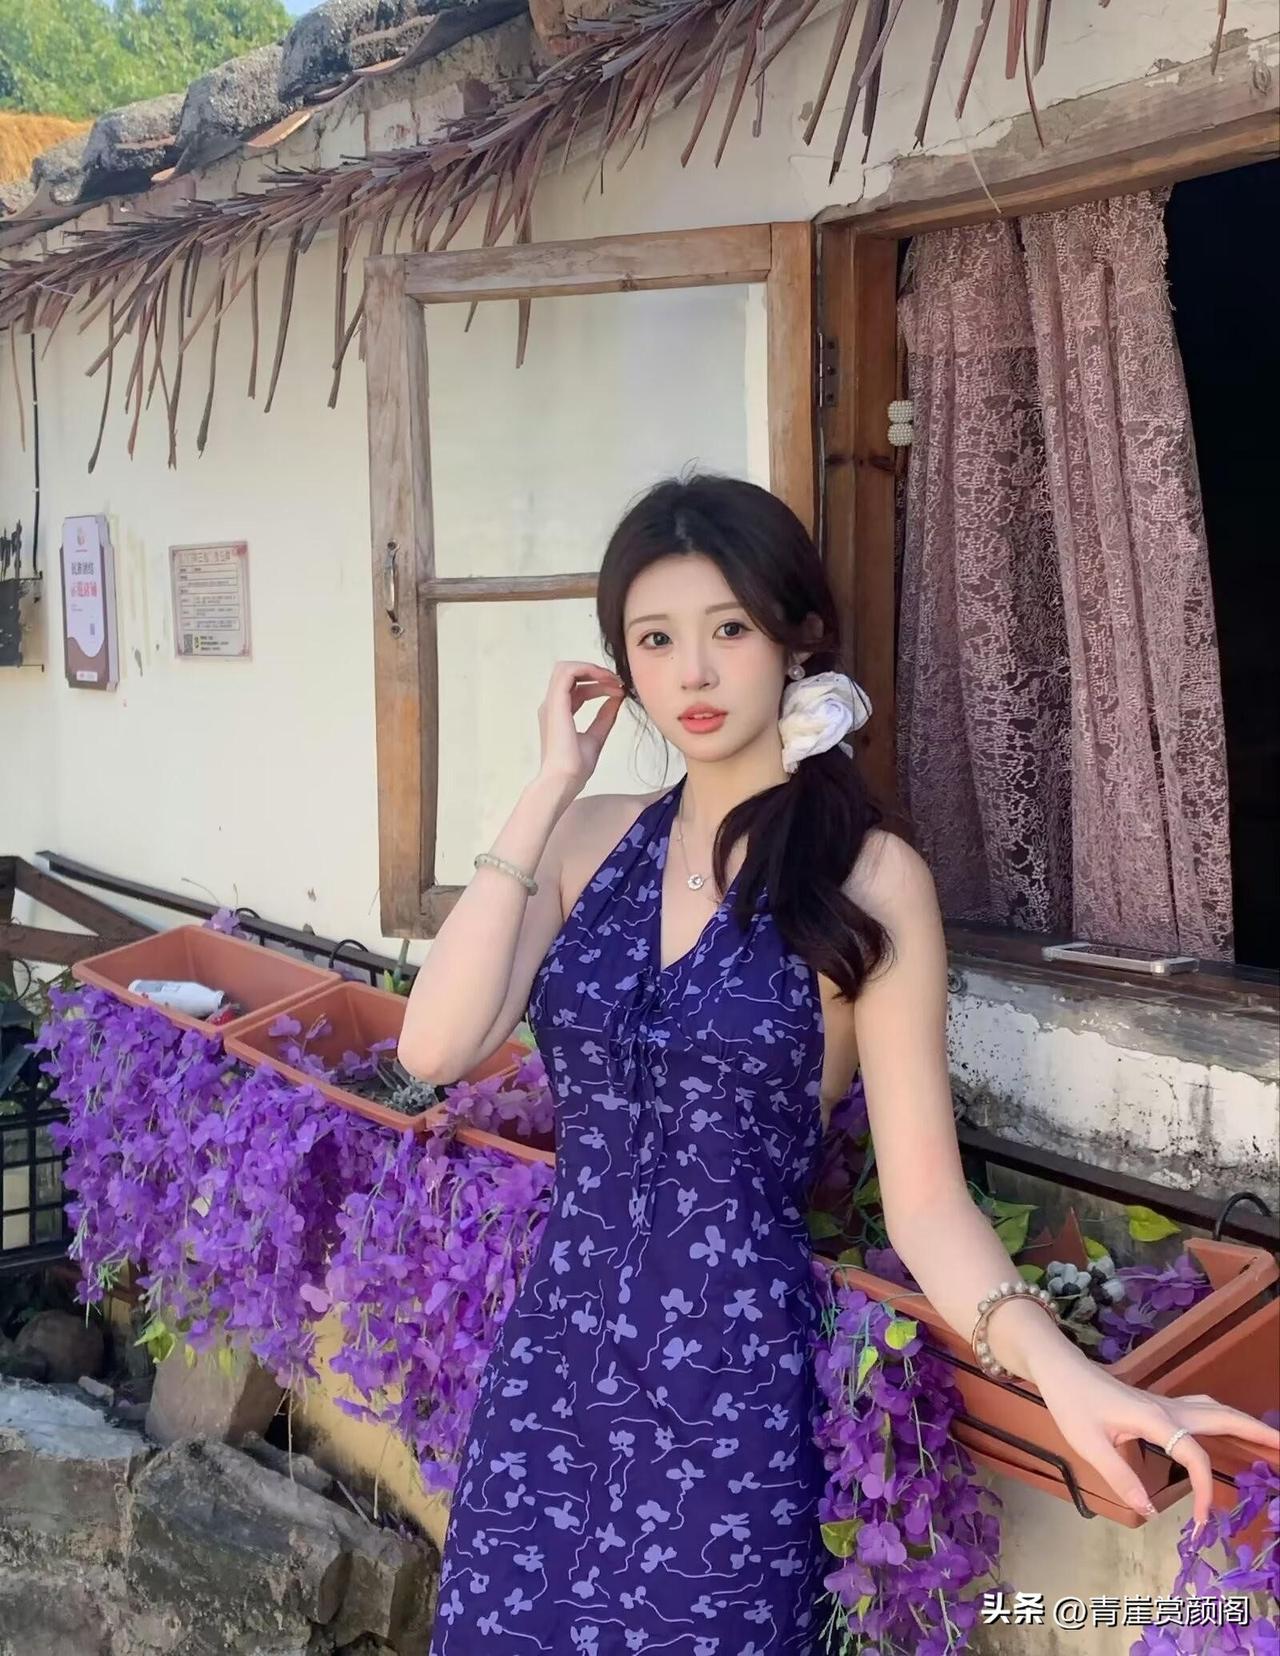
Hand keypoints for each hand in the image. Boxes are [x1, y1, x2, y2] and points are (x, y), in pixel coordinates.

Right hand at [537, 659, 624, 794]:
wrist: (564, 780)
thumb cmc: (575, 767)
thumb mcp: (596, 736)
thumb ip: (604, 717)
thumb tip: (617, 700)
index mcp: (559, 713)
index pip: (577, 689)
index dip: (599, 685)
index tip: (620, 691)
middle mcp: (552, 705)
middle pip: (571, 673)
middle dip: (595, 673)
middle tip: (618, 682)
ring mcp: (552, 703)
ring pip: (566, 668)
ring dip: (592, 669)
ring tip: (613, 680)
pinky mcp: (556, 703)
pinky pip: (568, 673)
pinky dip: (588, 670)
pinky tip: (606, 680)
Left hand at [1032, 1342, 1279, 1525]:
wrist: (1058, 1367)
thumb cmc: (1071, 1401)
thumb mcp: (1088, 1444)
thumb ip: (1120, 1477)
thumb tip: (1151, 1511)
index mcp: (1154, 1418)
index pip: (1193, 1456)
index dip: (1203, 1490)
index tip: (1203, 1522)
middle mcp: (1166, 1408)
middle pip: (1221, 1417)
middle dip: (1256, 1432)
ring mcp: (1163, 1403)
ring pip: (1214, 1410)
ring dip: (1243, 1424)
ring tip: (1271, 1441)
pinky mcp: (1157, 1406)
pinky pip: (1201, 1412)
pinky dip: (1223, 1420)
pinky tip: (1229, 1429)